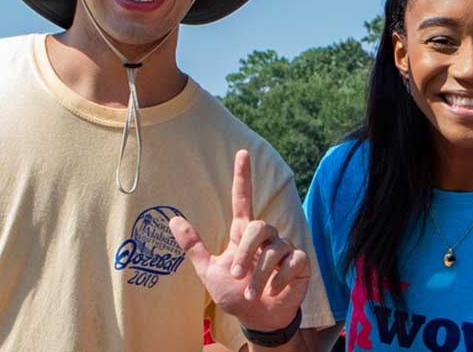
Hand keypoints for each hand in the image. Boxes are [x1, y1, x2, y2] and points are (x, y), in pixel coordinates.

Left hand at [169, 149, 310, 330]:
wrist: (258, 318)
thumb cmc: (234, 294)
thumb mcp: (208, 271)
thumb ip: (194, 246)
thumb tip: (172, 219)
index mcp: (243, 234)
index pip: (243, 198)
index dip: (242, 176)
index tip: (242, 153)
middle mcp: (265, 237)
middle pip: (260, 226)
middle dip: (247, 252)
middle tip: (236, 275)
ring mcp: (284, 248)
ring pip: (275, 248)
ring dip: (260, 274)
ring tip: (251, 292)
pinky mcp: (300, 263)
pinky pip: (293, 261)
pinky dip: (280, 278)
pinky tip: (274, 290)